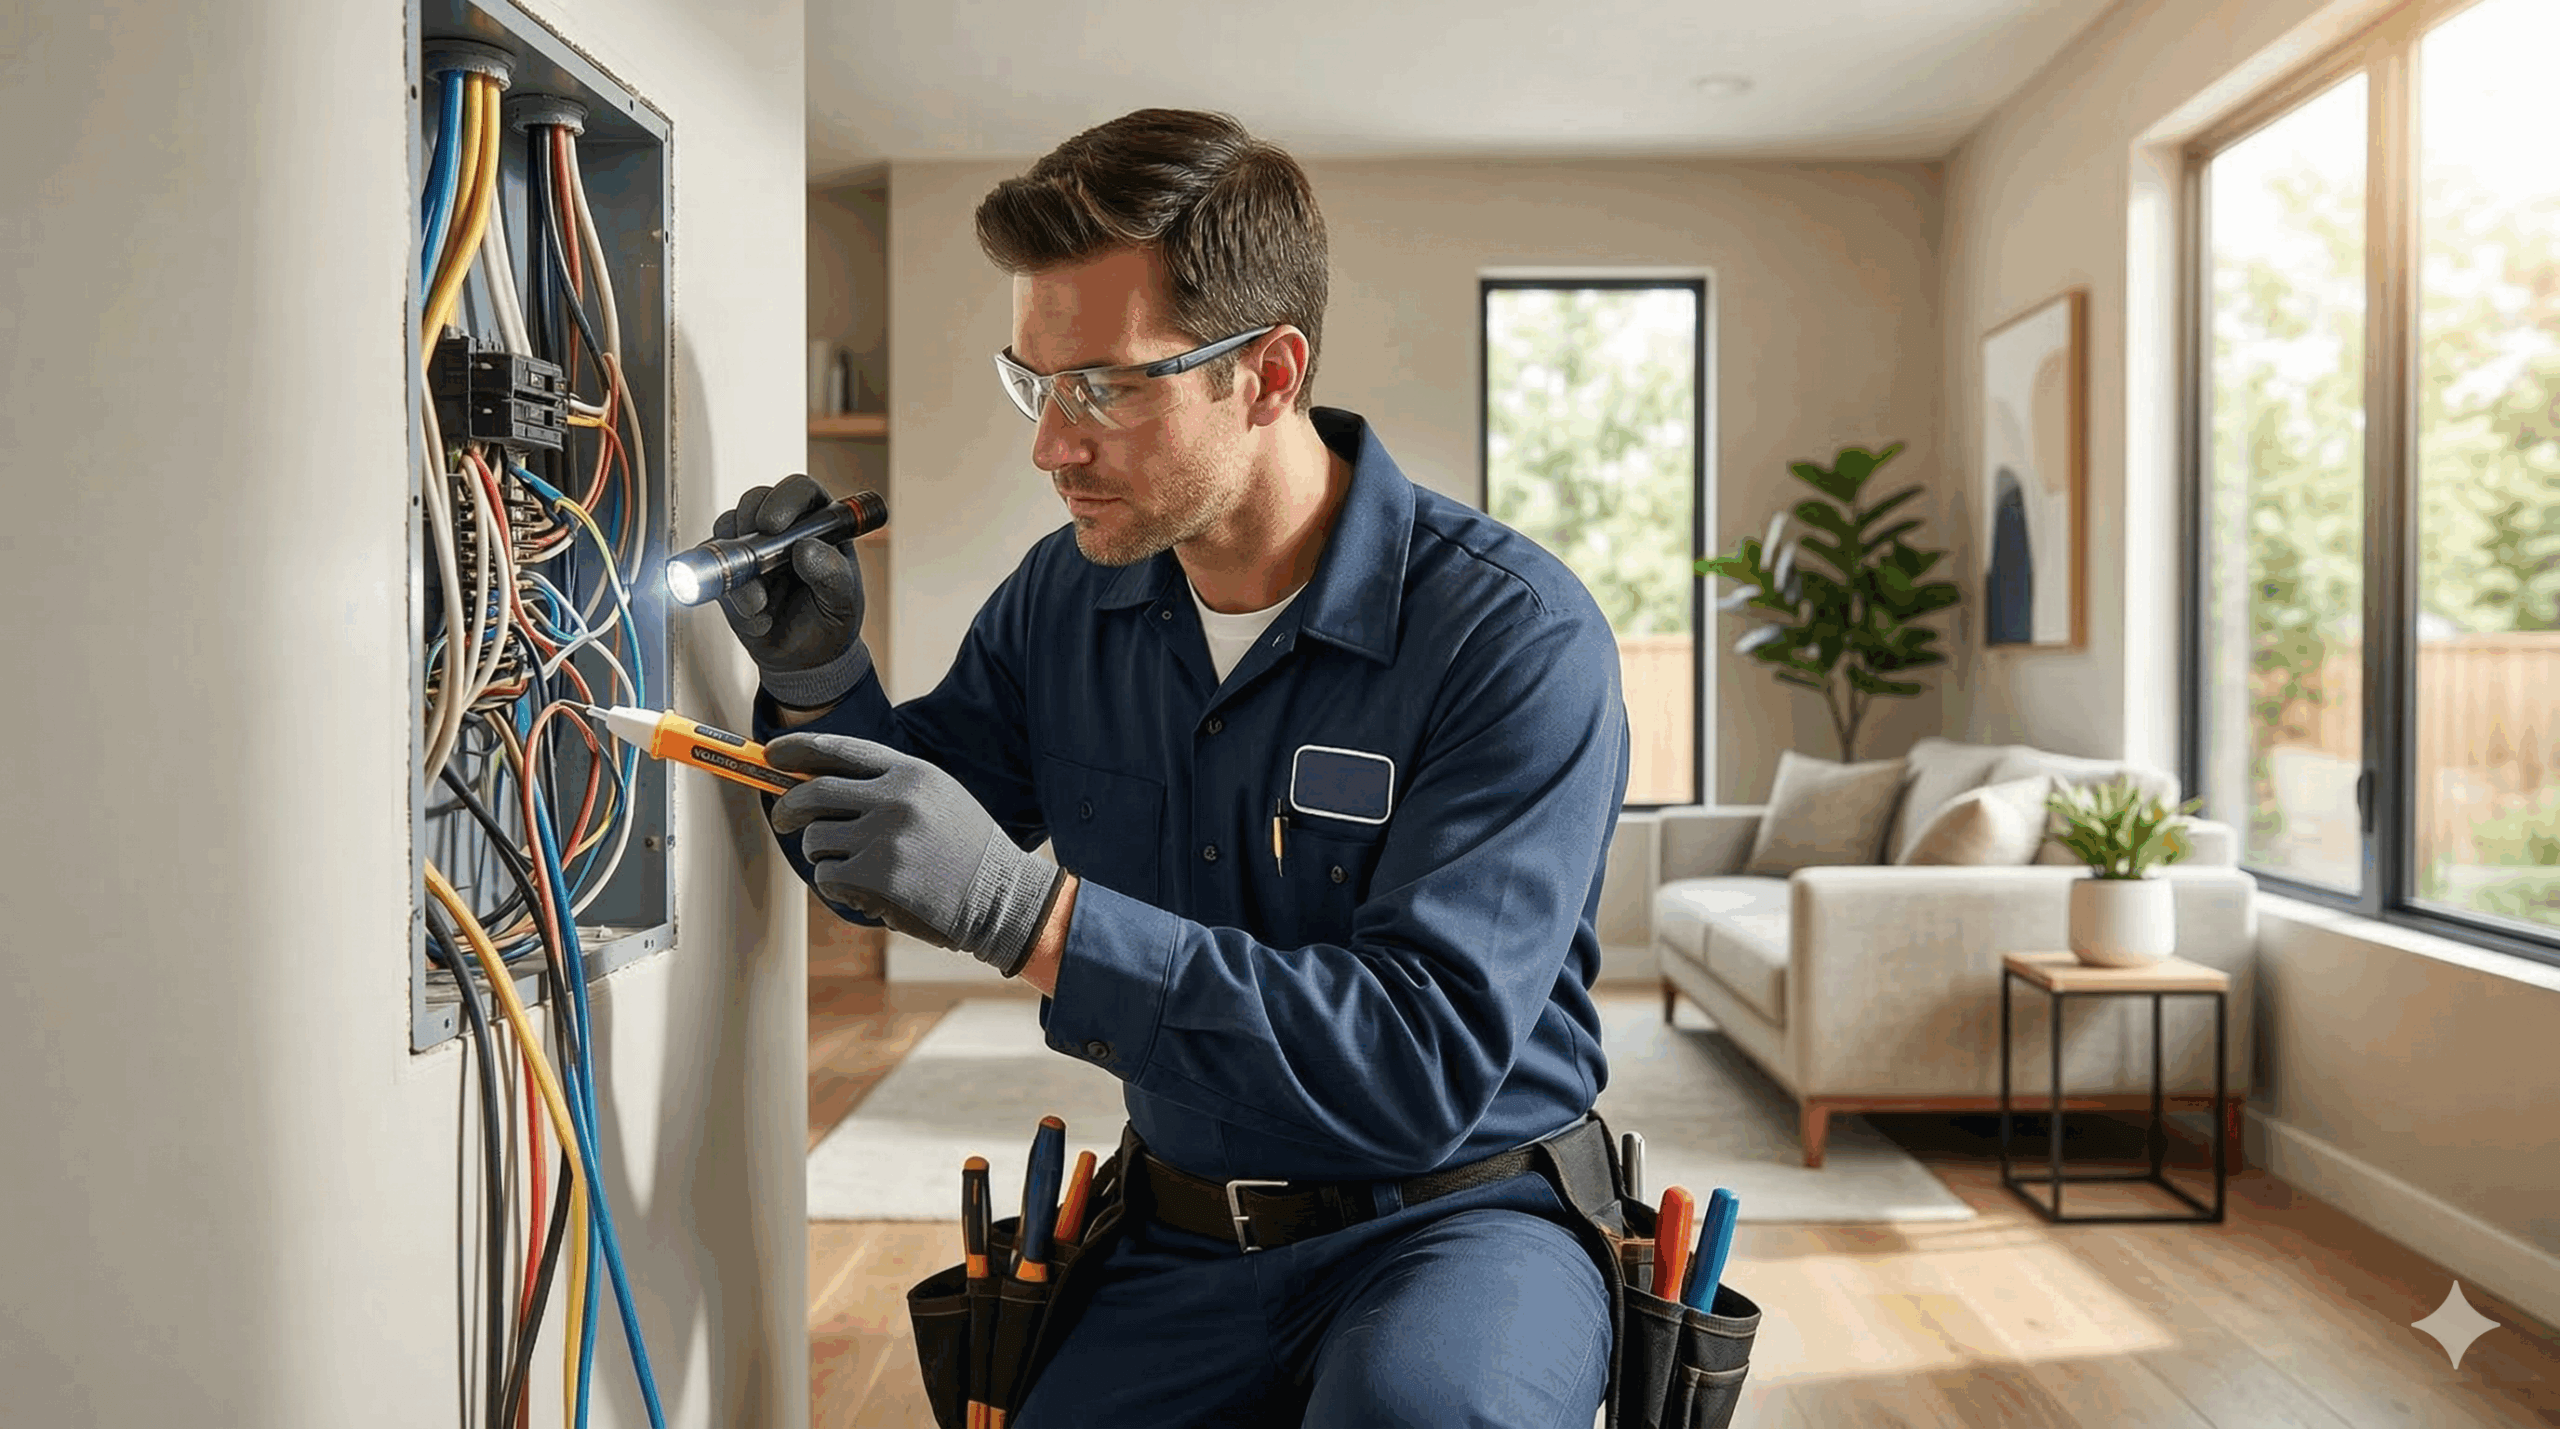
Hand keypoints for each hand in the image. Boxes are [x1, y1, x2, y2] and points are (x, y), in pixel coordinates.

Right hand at [716, 473, 871, 708]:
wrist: (805, 659)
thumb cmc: (830, 621)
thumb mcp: (842, 601)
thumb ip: (831, 575)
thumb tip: (807, 549)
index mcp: (819, 524)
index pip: (800, 491)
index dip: (784, 498)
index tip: (774, 524)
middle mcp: (783, 529)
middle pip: (754, 501)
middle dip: (748, 522)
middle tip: (754, 554)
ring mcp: (752, 547)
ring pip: (727, 531)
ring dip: (737, 566)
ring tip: (761, 604)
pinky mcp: (727, 571)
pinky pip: (711, 567)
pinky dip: (728, 593)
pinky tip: (755, 616)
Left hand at [766, 733, 1065, 976]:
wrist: (1002, 896)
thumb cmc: (964, 850)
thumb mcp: (935, 797)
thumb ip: (885, 786)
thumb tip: (816, 782)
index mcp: (910, 771)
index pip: (839, 750)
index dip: (798, 750)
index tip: (771, 755)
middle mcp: (895, 797)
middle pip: (812, 793)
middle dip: (788, 809)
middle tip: (784, 821)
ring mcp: (886, 836)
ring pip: (816, 839)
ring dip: (823, 855)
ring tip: (855, 867)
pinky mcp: (878, 875)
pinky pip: (827, 876)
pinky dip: (836, 886)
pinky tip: (865, 891)